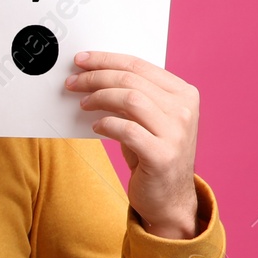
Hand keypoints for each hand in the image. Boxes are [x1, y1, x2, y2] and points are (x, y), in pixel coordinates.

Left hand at [65, 50, 200, 238]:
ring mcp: (177, 133)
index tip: (81, 61)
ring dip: (99, 97)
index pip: (139, 65)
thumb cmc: (153, 154)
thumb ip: (133, 96)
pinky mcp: (163, 155)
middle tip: (73, 82)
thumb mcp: (148, 119)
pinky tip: (97, 126)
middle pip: (131, 80)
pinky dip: (107, 124)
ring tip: (83, 104)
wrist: (169, 198)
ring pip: (130, 99)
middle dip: (96, 77)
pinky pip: (127, 130)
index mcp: (184, 94)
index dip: (106, 60)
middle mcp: (184, 110)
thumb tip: (93, 75)